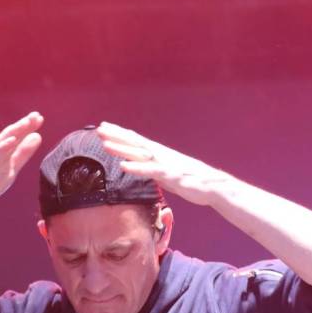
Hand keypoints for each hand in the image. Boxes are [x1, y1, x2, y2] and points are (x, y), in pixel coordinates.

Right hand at [0, 112, 43, 214]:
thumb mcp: (11, 168)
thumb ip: (23, 153)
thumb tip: (37, 136)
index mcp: (1, 150)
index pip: (16, 136)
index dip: (27, 126)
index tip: (40, 117)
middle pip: (9, 135)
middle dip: (22, 125)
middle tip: (36, 115)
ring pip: (0, 142)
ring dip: (13, 132)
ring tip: (26, 123)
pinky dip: (1, 148)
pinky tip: (11, 141)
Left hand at [96, 121, 228, 206]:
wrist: (212, 186)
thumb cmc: (190, 179)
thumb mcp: (167, 172)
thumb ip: (153, 168)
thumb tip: (140, 166)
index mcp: (158, 153)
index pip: (136, 140)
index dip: (120, 133)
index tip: (104, 126)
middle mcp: (160, 154)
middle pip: (135, 143)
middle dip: (116, 135)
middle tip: (99, 128)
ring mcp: (165, 163)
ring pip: (139, 154)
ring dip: (122, 148)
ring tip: (104, 144)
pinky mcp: (170, 175)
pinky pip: (150, 171)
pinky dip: (136, 168)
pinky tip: (123, 166)